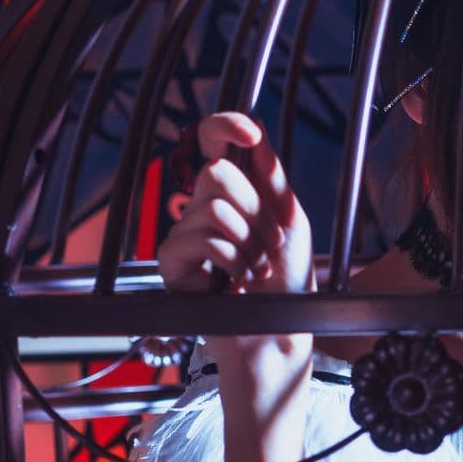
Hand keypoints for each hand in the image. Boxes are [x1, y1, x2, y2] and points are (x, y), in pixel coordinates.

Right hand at [157, 110, 313, 374]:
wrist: (278, 334)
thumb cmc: (288, 286)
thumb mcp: (290, 223)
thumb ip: (272, 179)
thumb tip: (255, 131)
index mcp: (233, 195)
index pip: (213, 145)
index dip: (223, 127)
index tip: (247, 131)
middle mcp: (203, 209)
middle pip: (217, 172)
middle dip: (255, 210)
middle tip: (269, 245)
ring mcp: (185, 234)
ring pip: (213, 207)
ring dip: (248, 242)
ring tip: (256, 270)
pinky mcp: (171, 261)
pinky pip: (201, 237)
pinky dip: (232, 259)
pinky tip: (238, 281)